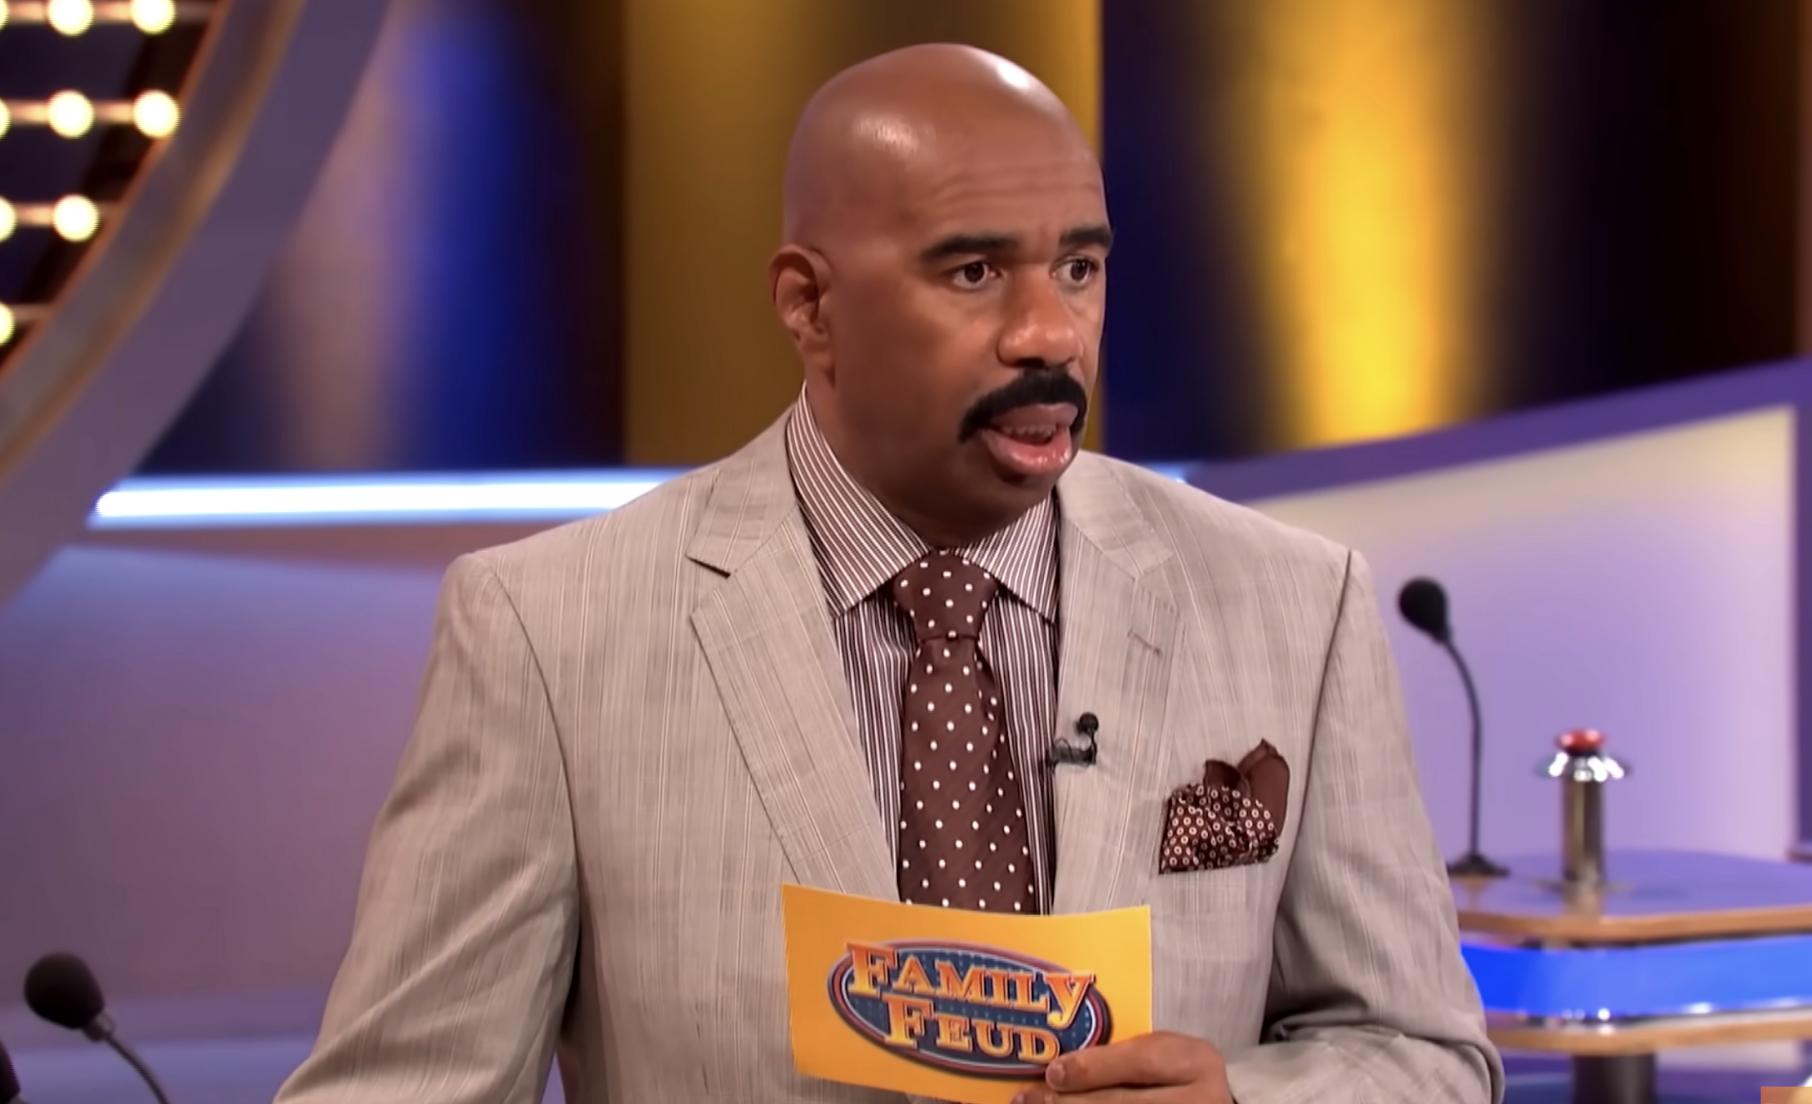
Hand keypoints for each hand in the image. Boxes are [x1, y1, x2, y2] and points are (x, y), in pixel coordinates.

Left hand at [1011, 1032, 1232, 1102]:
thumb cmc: (1179, 1074)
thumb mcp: (1163, 1052)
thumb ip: (1121, 1056)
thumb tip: (1060, 1071)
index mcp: (1195, 1063)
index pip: (1141, 1063)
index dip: (1094, 1068)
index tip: (1053, 1073)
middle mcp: (1197, 1101)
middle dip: (1070, 1101)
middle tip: (1028, 1098)